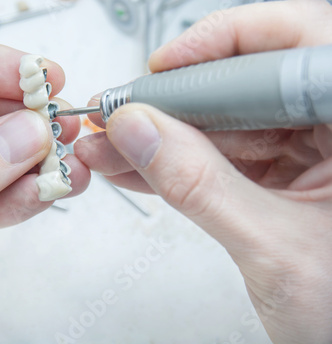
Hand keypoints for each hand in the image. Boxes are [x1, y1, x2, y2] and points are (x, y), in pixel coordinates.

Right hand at [75, 1, 331, 342]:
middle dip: (174, 104)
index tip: (162, 68)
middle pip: (247, 85)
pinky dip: (179, 163)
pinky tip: (138, 166)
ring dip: (163, 138)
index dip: (221, 45)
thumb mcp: (275, 250)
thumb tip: (139, 131)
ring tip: (114, 148)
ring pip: (226, 123)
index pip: (295, 45)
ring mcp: (314, 153)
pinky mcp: (286, 176)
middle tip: (121, 115)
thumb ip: (199, 186)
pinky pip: (225, 156)